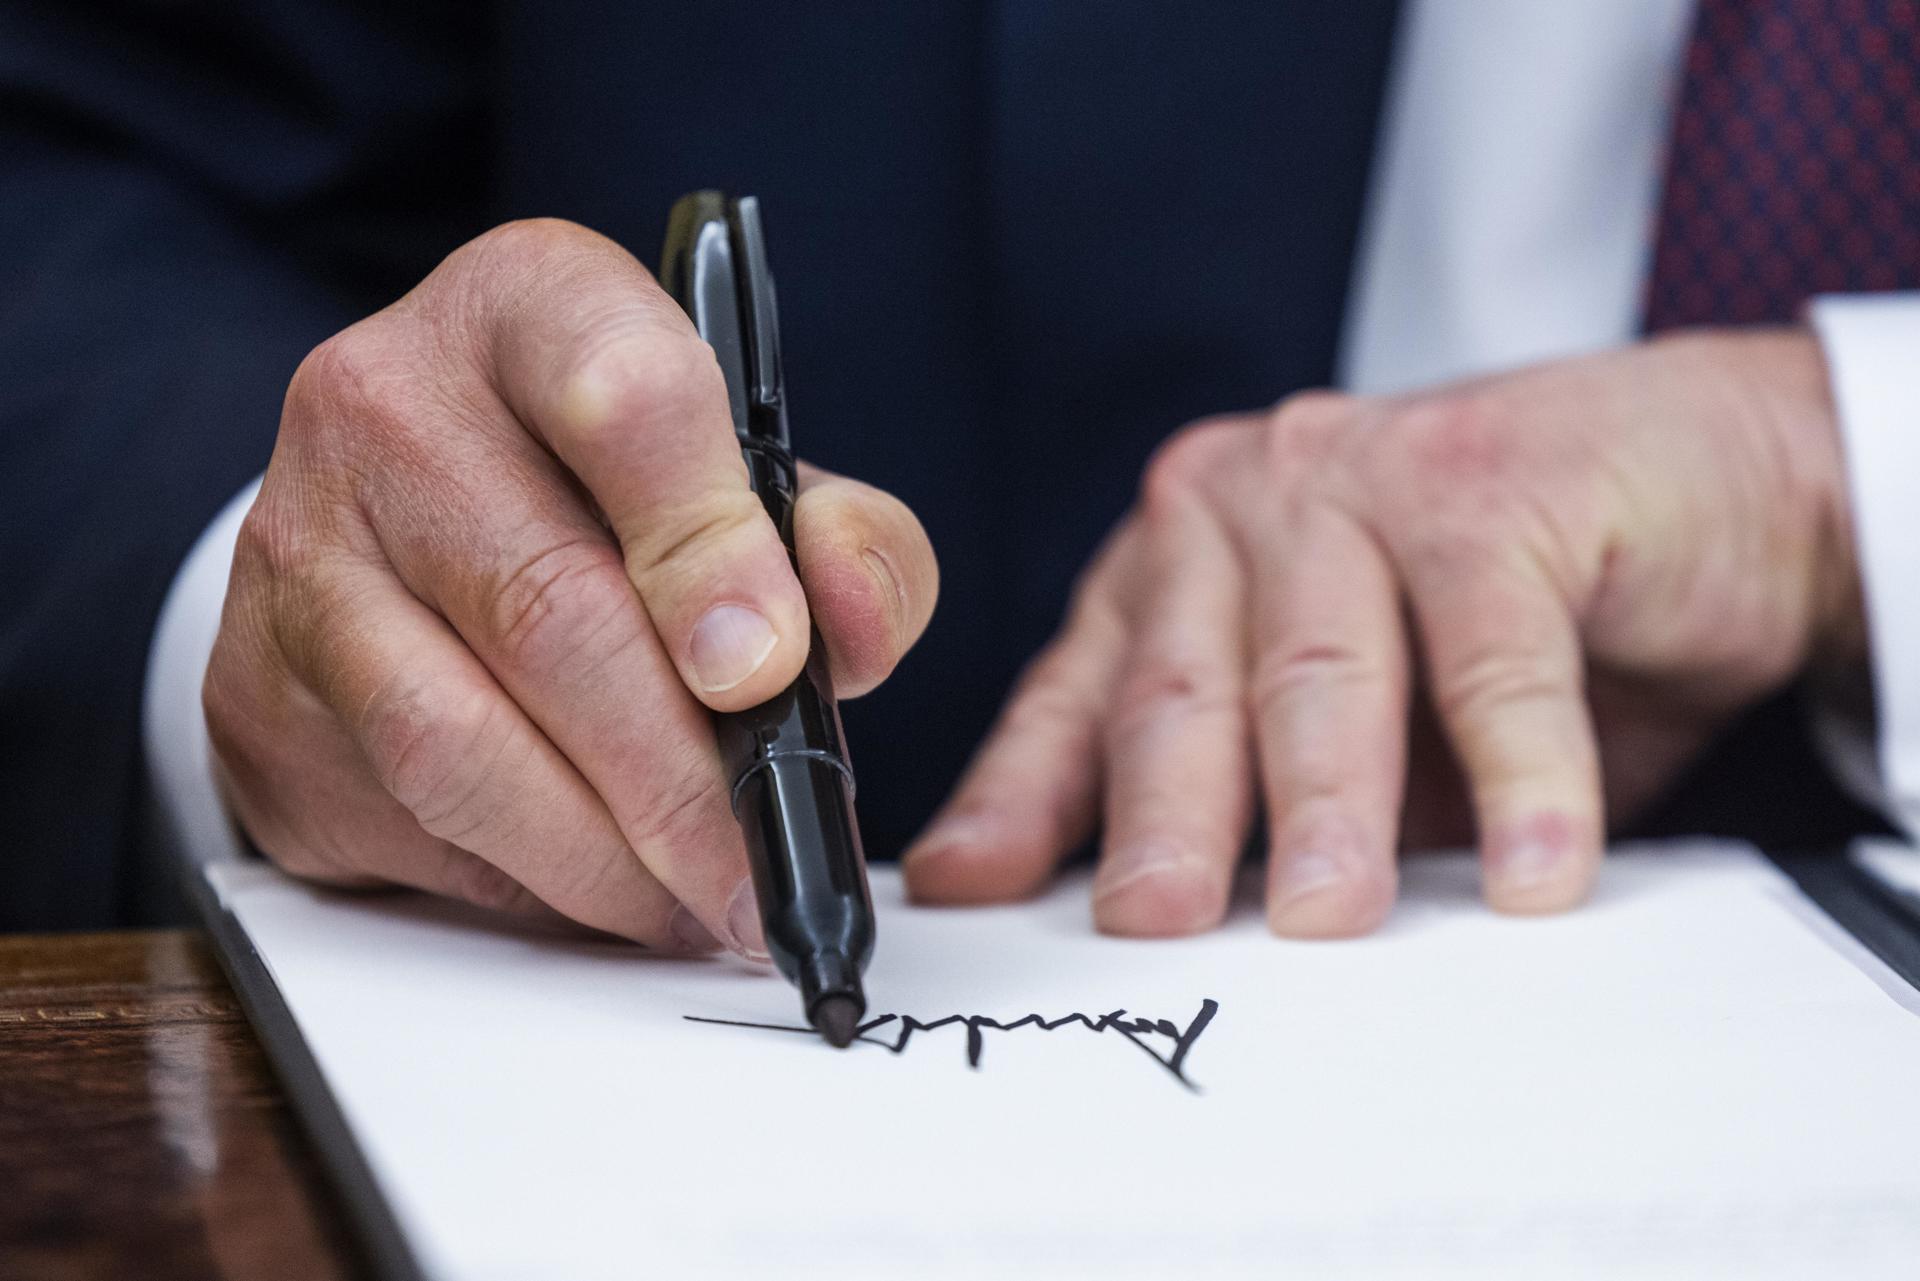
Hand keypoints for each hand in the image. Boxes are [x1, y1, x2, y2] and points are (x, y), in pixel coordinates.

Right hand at [205, 220, 936, 953]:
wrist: (408, 524)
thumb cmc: (615, 498)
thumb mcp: (750, 477)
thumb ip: (841, 542)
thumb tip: (853, 629)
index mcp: (531, 309)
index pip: (625, 397)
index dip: (709, 547)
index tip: (769, 671)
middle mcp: (387, 405)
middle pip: (545, 606)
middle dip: (678, 774)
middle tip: (762, 868)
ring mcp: (299, 551)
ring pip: (458, 742)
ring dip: (604, 858)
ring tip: (701, 902)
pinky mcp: (255, 693)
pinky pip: (405, 819)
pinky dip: (529, 882)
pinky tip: (610, 893)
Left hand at [904, 330, 1862, 936]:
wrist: (1700, 481)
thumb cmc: (1500, 616)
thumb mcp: (1356, 726)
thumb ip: (1258, 797)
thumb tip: (1154, 927)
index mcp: (1179, 563)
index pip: (1081, 698)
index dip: (1020, 798)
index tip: (967, 890)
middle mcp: (1245, 504)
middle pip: (1185, 690)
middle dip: (1164, 822)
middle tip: (1150, 929)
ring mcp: (1361, 479)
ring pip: (1321, 671)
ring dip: (1329, 808)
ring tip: (1329, 923)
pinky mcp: (1493, 483)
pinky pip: (1495, 656)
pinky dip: (1521, 772)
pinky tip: (1533, 873)